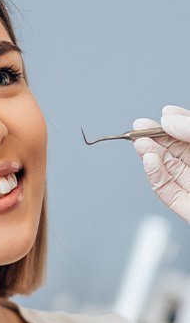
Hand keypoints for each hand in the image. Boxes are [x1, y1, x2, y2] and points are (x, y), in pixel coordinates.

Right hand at [133, 105, 189, 222]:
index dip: (176, 123)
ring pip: (167, 167)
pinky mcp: (185, 207)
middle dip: (155, 138)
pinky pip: (165, 190)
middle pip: (176, 150)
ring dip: (149, 154)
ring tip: (138, 142)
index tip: (162, 115)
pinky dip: (153, 174)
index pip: (189, 134)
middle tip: (138, 128)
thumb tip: (167, 119)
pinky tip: (149, 160)